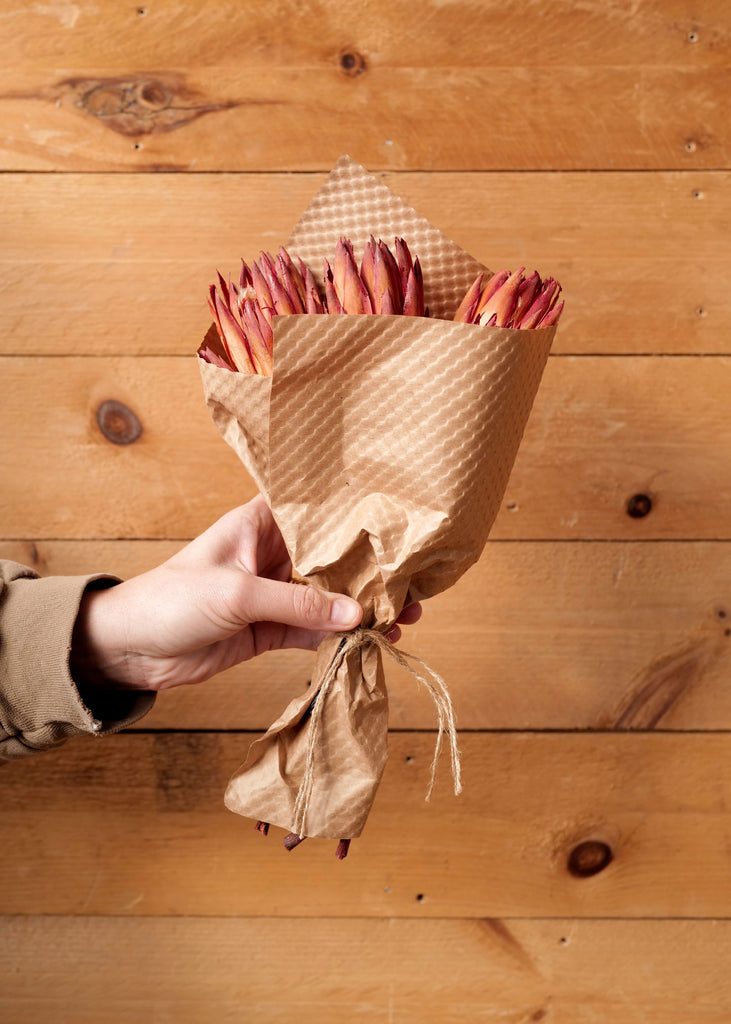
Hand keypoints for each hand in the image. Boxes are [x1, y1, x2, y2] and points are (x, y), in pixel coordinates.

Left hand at [71, 495, 420, 691]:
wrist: (129, 649)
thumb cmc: (171, 600)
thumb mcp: (237, 594)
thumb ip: (298, 606)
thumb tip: (357, 615)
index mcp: (259, 523)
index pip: (315, 511)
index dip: (354, 515)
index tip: (397, 522)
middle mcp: (271, 553)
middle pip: (331, 557)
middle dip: (370, 570)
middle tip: (411, 582)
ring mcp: (273, 593)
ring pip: (328, 597)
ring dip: (362, 607)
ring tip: (404, 615)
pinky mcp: (270, 629)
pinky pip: (314, 629)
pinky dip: (341, 635)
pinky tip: (372, 638)